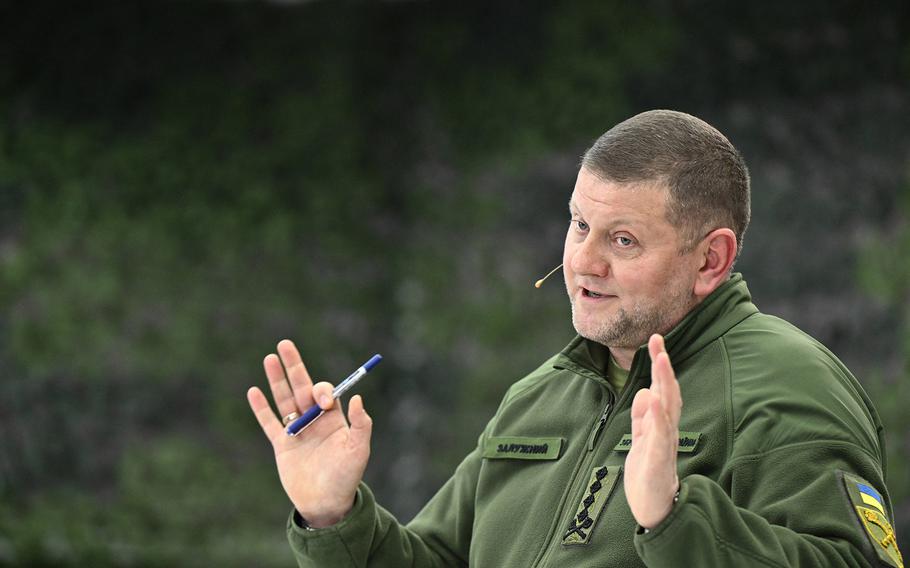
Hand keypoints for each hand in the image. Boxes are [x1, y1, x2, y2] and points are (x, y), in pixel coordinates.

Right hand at [247, 340, 372, 526]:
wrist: (327, 503)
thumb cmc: (347, 477)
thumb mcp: (359, 450)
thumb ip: (361, 424)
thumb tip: (358, 397)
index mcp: (333, 419)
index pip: (324, 393)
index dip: (322, 391)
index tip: (324, 402)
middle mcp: (314, 420)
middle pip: (301, 387)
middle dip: (293, 366)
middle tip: (285, 344)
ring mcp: (297, 431)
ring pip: (284, 400)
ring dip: (276, 380)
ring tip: (269, 358)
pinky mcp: (281, 445)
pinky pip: (269, 423)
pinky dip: (261, 408)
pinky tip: (254, 391)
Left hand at [624, 334, 681, 528]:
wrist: (654, 512)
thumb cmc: (648, 478)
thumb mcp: (640, 442)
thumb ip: (642, 419)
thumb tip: (644, 392)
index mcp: (661, 426)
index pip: (662, 390)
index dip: (660, 366)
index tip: (656, 340)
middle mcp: (667, 431)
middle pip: (668, 394)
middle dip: (663, 366)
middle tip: (659, 340)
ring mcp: (664, 445)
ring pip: (668, 410)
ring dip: (664, 384)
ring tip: (662, 360)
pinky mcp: (658, 461)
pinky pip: (660, 436)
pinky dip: (658, 417)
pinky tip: (655, 400)